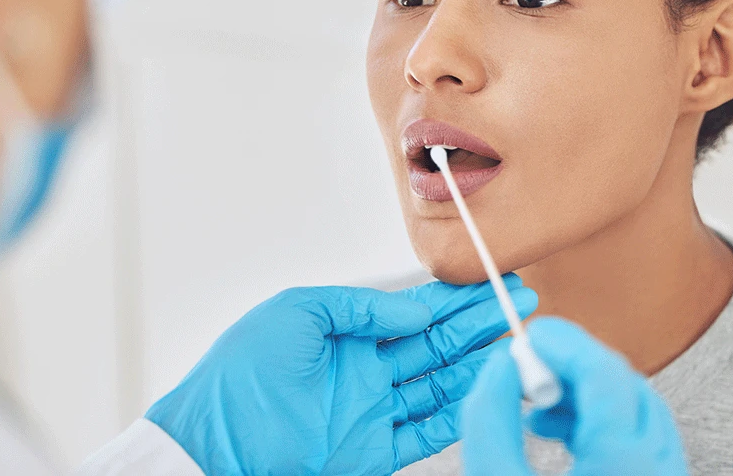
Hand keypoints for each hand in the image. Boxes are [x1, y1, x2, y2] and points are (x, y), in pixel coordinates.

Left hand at [146, 277, 537, 475]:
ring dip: (479, 363)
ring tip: (516, 341)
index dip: (455, 297)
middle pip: (436, 344)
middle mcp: (364, 371)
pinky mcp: (373, 453)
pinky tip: (487, 391)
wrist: (212, 446)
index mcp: (345, 334)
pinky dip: (460, 412)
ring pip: (439, 384)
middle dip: (479, 323)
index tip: (492, 279)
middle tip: (521, 303)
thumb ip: (361, 307)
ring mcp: (371, 412)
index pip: (414, 311)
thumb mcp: (297, 313)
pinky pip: (427, 431)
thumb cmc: (238, 376)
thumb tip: (416, 310)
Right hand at [460, 317, 688, 475]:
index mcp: (624, 466)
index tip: (529, 336)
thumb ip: (489, 419)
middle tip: (529, 368)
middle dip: (573, 366)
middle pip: (626, 385)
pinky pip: (642, 437)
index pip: (606, 375)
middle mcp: (659, 469)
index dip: (565, 344)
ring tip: (537, 408)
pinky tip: (558, 432)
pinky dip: (601, 421)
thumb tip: (502, 363)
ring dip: (585, 393)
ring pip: (637, 408)